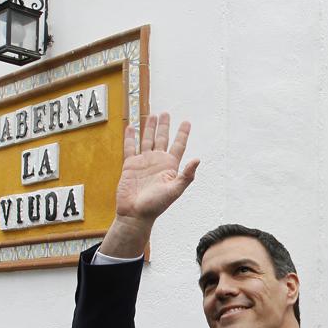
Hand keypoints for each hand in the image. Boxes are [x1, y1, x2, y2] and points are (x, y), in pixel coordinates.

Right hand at [101, 113, 199, 256]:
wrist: (135, 214)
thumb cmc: (156, 205)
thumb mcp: (174, 190)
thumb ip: (186, 176)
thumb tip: (197, 159)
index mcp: (169, 166)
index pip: (178, 145)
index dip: (182, 134)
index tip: (186, 122)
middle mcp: (157, 162)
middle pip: (162, 139)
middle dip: (164, 126)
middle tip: (166, 113)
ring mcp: (143, 162)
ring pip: (147, 140)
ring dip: (149, 128)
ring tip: (152, 115)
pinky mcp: (130, 165)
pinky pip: (130, 147)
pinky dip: (130, 137)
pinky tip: (132, 127)